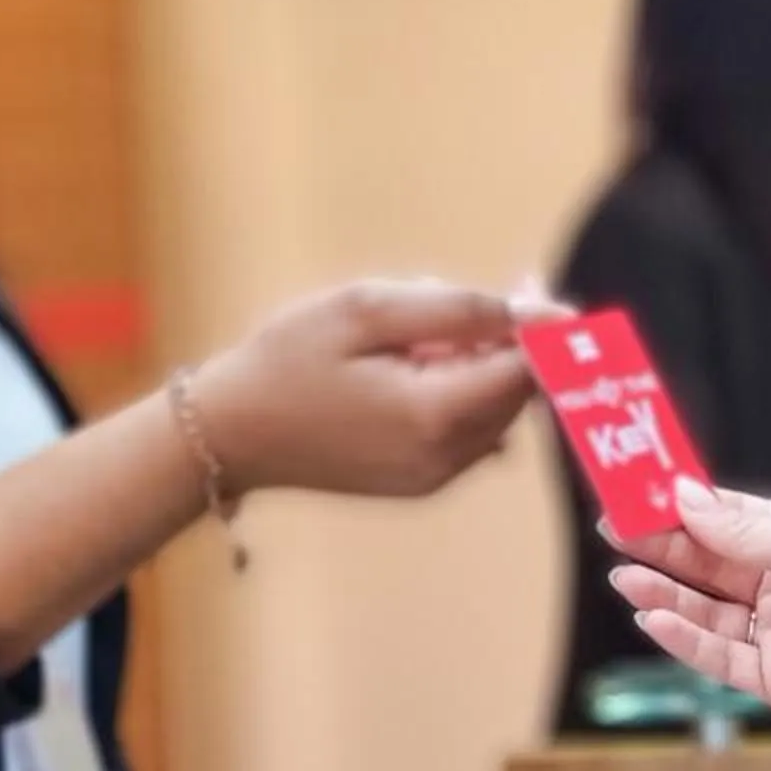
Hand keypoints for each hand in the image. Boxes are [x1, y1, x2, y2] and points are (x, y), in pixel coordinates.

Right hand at [186, 278, 532, 498]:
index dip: (540, 328)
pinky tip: (406, 370)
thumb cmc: (286, 360)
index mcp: (436, 416)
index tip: (530, 287)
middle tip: (449, 301)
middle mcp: (449, 458)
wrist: (230, 432)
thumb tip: (535, 312)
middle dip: (504, 342)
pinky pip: (470, 431)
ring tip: (412, 339)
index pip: (528, 371)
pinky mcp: (423, 483)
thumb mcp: (366, 310)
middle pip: (518, 393)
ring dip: (477, 367)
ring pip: (497, 411)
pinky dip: (458, 394)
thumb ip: (458, 310)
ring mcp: (437, 478)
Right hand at [610, 481, 770, 743]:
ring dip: (665, 595)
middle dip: (662, 547)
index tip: (634, 491)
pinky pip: (722, 658)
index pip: (729, 518)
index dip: (682, 507)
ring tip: (623, 577)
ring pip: (709, 612)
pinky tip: (654, 619)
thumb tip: (683, 496)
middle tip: (611, 530)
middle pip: (711, 564)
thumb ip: (738, 530)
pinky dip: (686, 639)